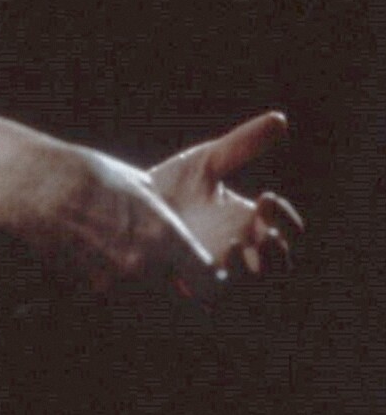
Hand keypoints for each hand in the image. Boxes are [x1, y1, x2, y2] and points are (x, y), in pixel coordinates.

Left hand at [150, 111, 303, 283]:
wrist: (130, 208)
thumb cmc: (172, 186)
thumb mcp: (210, 162)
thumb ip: (243, 145)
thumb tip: (281, 119)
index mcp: (249, 224)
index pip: (284, 230)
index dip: (285, 219)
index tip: (268, 199)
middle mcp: (242, 251)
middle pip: (279, 267)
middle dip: (280, 252)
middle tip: (269, 231)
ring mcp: (220, 272)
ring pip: (257, 286)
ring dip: (262, 269)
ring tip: (251, 242)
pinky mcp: (196, 287)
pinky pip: (220, 296)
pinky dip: (230, 279)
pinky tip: (227, 250)